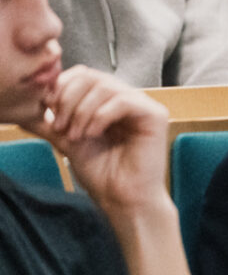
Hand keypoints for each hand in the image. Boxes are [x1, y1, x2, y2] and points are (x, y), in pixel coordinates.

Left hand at [30, 67, 168, 219]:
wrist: (121, 198)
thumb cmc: (101, 173)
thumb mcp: (66, 141)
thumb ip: (49, 122)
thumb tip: (25, 108)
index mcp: (108, 102)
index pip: (83, 75)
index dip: (61, 87)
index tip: (48, 111)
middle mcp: (127, 99)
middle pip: (91, 76)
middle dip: (68, 99)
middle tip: (60, 126)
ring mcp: (142, 106)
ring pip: (105, 87)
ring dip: (82, 111)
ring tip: (76, 135)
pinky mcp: (155, 115)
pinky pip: (123, 101)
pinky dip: (100, 116)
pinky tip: (93, 134)